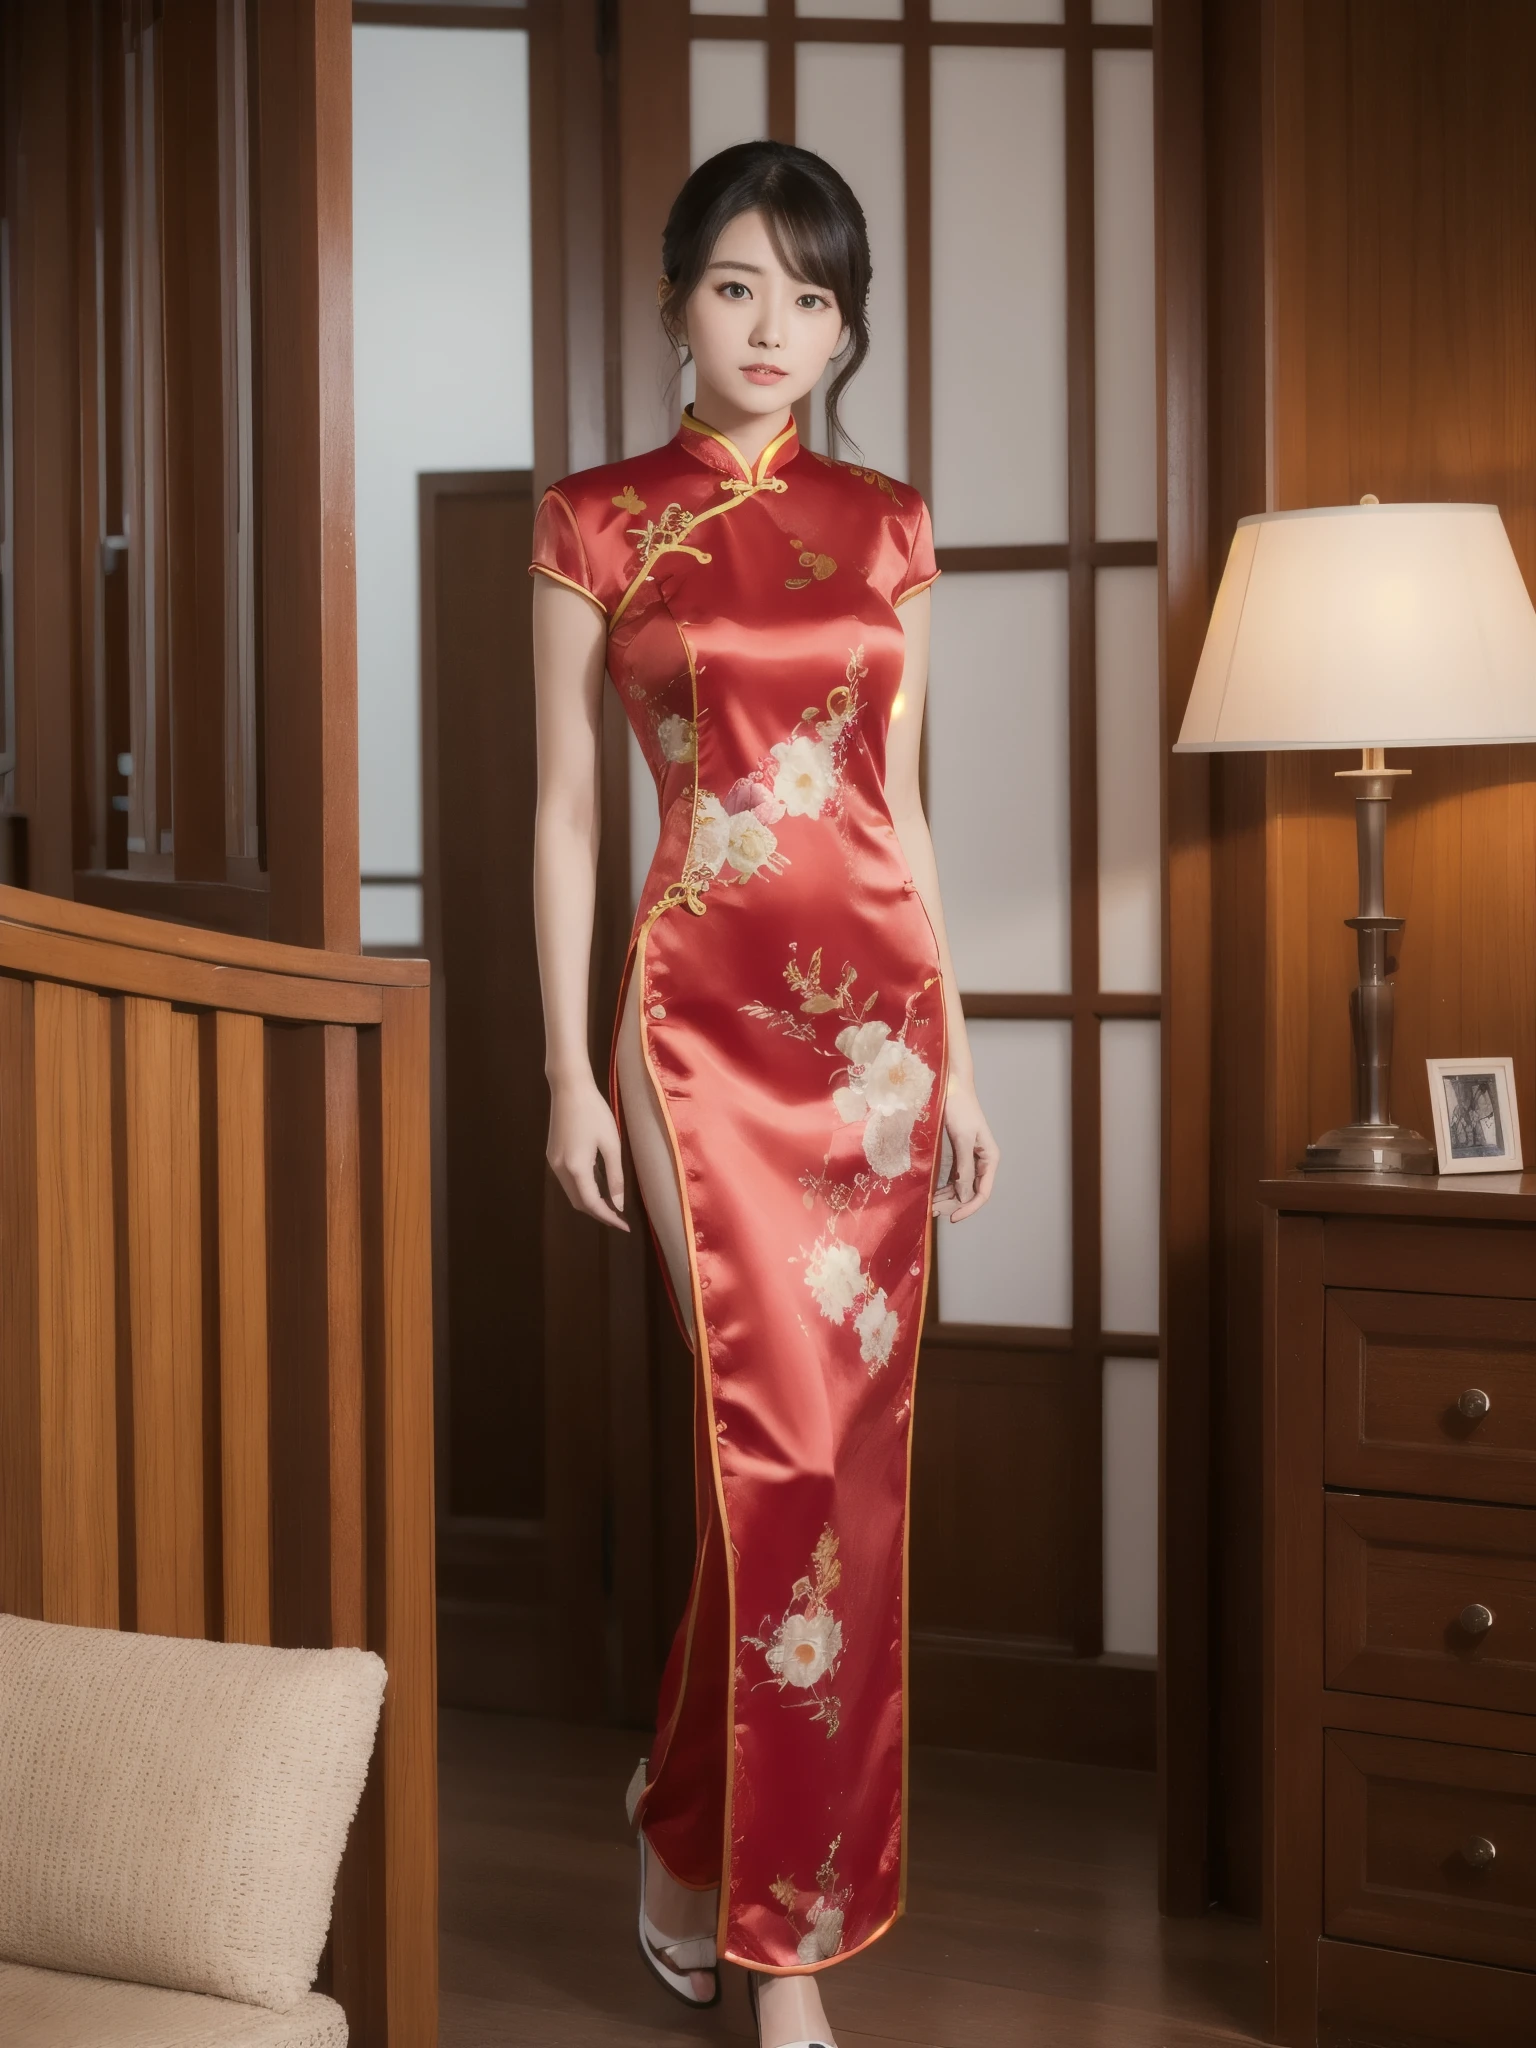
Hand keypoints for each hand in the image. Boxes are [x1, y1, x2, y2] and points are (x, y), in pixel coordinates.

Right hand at [547, 1075, 629, 1231]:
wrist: (569, 1088)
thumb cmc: (595, 1112)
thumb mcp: (611, 1144)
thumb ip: (615, 1177)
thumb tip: (618, 1204)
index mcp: (576, 1167)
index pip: (592, 1204)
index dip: (609, 1217)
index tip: (625, 1226)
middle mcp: (560, 1169)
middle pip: (578, 1203)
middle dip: (598, 1213)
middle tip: (619, 1218)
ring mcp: (553, 1162)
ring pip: (571, 1193)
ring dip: (589, 1202)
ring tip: (610, 1204)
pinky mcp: (552, 1155)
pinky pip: (567, 1181)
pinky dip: (582, 1189)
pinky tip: (596, 1186)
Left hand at [931, 1078, 998, 1223]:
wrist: (951, 1086)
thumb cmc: (959, 1109)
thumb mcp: (962, 1139)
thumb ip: (964, 1167)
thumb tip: (963, 1194)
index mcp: (990, 1158)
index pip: (983, 1192)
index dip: (969, 1207)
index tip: (952, 1218)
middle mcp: (983, 1161)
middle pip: (971, 1192)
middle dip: (953, 1204)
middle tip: (933, 1212)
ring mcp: (971, 1158)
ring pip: (961, 1187)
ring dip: (947, 1198)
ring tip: (930, 1207)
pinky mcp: (959, 1154)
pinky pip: (954, 1177)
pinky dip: (944, 1187)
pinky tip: (933, 1194)